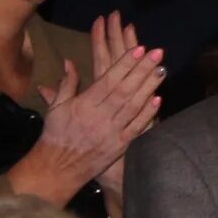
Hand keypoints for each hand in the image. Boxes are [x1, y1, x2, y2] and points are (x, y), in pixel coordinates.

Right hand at [10, 17, 161, 202]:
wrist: (56, 168)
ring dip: (149, 87)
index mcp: (84, 105)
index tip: (139, 49)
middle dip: (142, 70)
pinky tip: (159, 99)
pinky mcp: (120, 145)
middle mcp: (100, 116)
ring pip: (134, 105)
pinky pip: (136, 127)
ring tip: (162, 69)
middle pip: (125, 89)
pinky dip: (148, 114)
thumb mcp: (56, 108)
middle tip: (158, 52)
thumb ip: (66, 84)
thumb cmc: (55, 135)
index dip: (125, 64)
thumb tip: (70, 62)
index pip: (109, 80)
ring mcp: (112, 131)